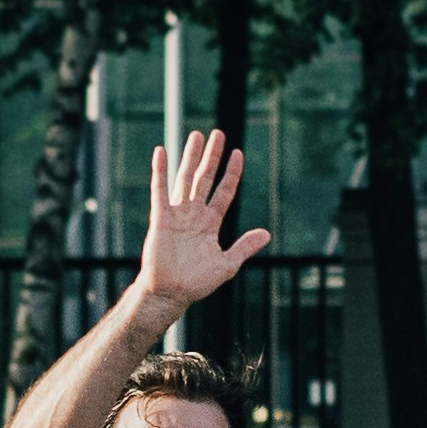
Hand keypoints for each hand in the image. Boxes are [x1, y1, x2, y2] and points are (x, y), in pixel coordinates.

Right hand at [136, 129, 272, 316]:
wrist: (170, 293)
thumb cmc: (196, 283)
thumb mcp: (227, 264)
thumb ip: (244, 247)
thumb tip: (267, 234)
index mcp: (210, 223)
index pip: (224, 191)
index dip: (231, 173)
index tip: (238, 154)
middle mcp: (194, 214)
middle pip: (205, 178)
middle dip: (212, 156)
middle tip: (218, 134)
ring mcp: (177, 214)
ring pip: (185, 179)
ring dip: (190, 157)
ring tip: (196, 135)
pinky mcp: (160, 219)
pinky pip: (160, 191)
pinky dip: (159, 171)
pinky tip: (161, 152)